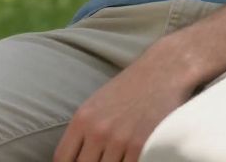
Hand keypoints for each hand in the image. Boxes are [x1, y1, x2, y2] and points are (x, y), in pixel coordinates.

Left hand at [53, 52, 194, 161]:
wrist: (163, 71)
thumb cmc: (130, 88)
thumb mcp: (97, 104)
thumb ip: (84, 131)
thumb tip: (75, 156)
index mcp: (82, 119)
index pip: (63, 158)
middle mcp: (97, 131)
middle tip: (101, 158)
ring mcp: (119, 140)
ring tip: (117, 156)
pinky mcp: (141, 146)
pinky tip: (131, 157)